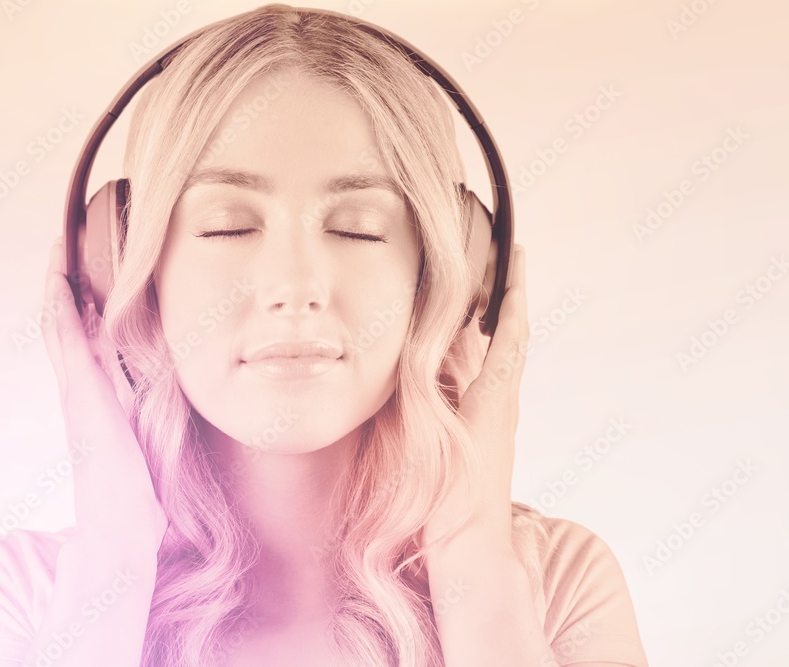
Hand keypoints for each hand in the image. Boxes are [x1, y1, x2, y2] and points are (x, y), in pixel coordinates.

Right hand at [42, 236, 168, 560]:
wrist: (123, 522)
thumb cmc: (141, 491)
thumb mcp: (155, 441)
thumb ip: (156, 417)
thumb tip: (173, 398)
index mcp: (100, 396)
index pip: (86, 340)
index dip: (83, 305)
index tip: (90, 273)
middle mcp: (82, 387)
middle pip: (67, 323)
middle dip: (67, 285)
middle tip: (68, 243)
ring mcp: (76, 386)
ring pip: (59, 320)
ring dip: (58, 282)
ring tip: (62, 243)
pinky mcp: (79, 388)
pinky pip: (62, 333)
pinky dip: (58, 299)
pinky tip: (61, 270)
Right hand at [423, 245, 529, 552]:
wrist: (468, 548)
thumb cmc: (451, 497)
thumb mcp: (438, 431)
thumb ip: (433, 384)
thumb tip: (431, 338)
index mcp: (494, 396)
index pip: (510, 330)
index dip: (514, 289)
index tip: (518, 252)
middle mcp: (502, 402)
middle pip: (510, 337)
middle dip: (507, 297)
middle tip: (503, 260)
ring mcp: (496, 419)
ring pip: (498, 358)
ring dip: (493, 324)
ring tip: (481, 295)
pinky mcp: (486, 434)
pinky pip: (487, 381)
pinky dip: (480, 355)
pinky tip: (463, 352)